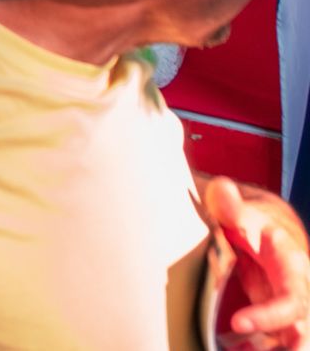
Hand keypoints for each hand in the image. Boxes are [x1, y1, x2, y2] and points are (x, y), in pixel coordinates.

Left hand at [207, 176, 309, 348]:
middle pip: (302, 328)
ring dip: (274, 350)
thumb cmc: (251, 218)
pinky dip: (261, 348)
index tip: (237, 324)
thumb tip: (222, 190)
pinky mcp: (274, 317)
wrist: (261, 226)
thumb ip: (230, 204)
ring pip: (293, 338)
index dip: (269, 315)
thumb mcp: (241, 209)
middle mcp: (296, 290)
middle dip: (291, 347)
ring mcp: (286, 306)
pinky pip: (275, 340)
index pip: (290, 297)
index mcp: (292, 265)